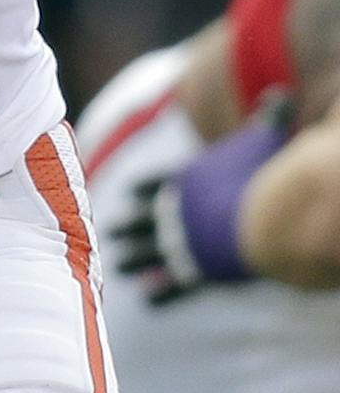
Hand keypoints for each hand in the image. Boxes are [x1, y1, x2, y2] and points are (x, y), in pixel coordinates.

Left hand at [110, 97, 289, 303]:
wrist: (266, 219)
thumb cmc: (266, 176)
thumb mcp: (265, 141)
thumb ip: (270, 119)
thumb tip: (282, 92)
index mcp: (188, 180)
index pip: (161, 182)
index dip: (147, 188)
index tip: (129, 191)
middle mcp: (177, 211)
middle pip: (148, 217)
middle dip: (130, 224)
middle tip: (111, 229)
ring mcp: (182, 242)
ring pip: (150, 252)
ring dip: (134, 258)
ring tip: (117, 264)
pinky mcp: (197, 271)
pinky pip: (174, 285)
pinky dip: (161, 294)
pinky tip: (145, 300)